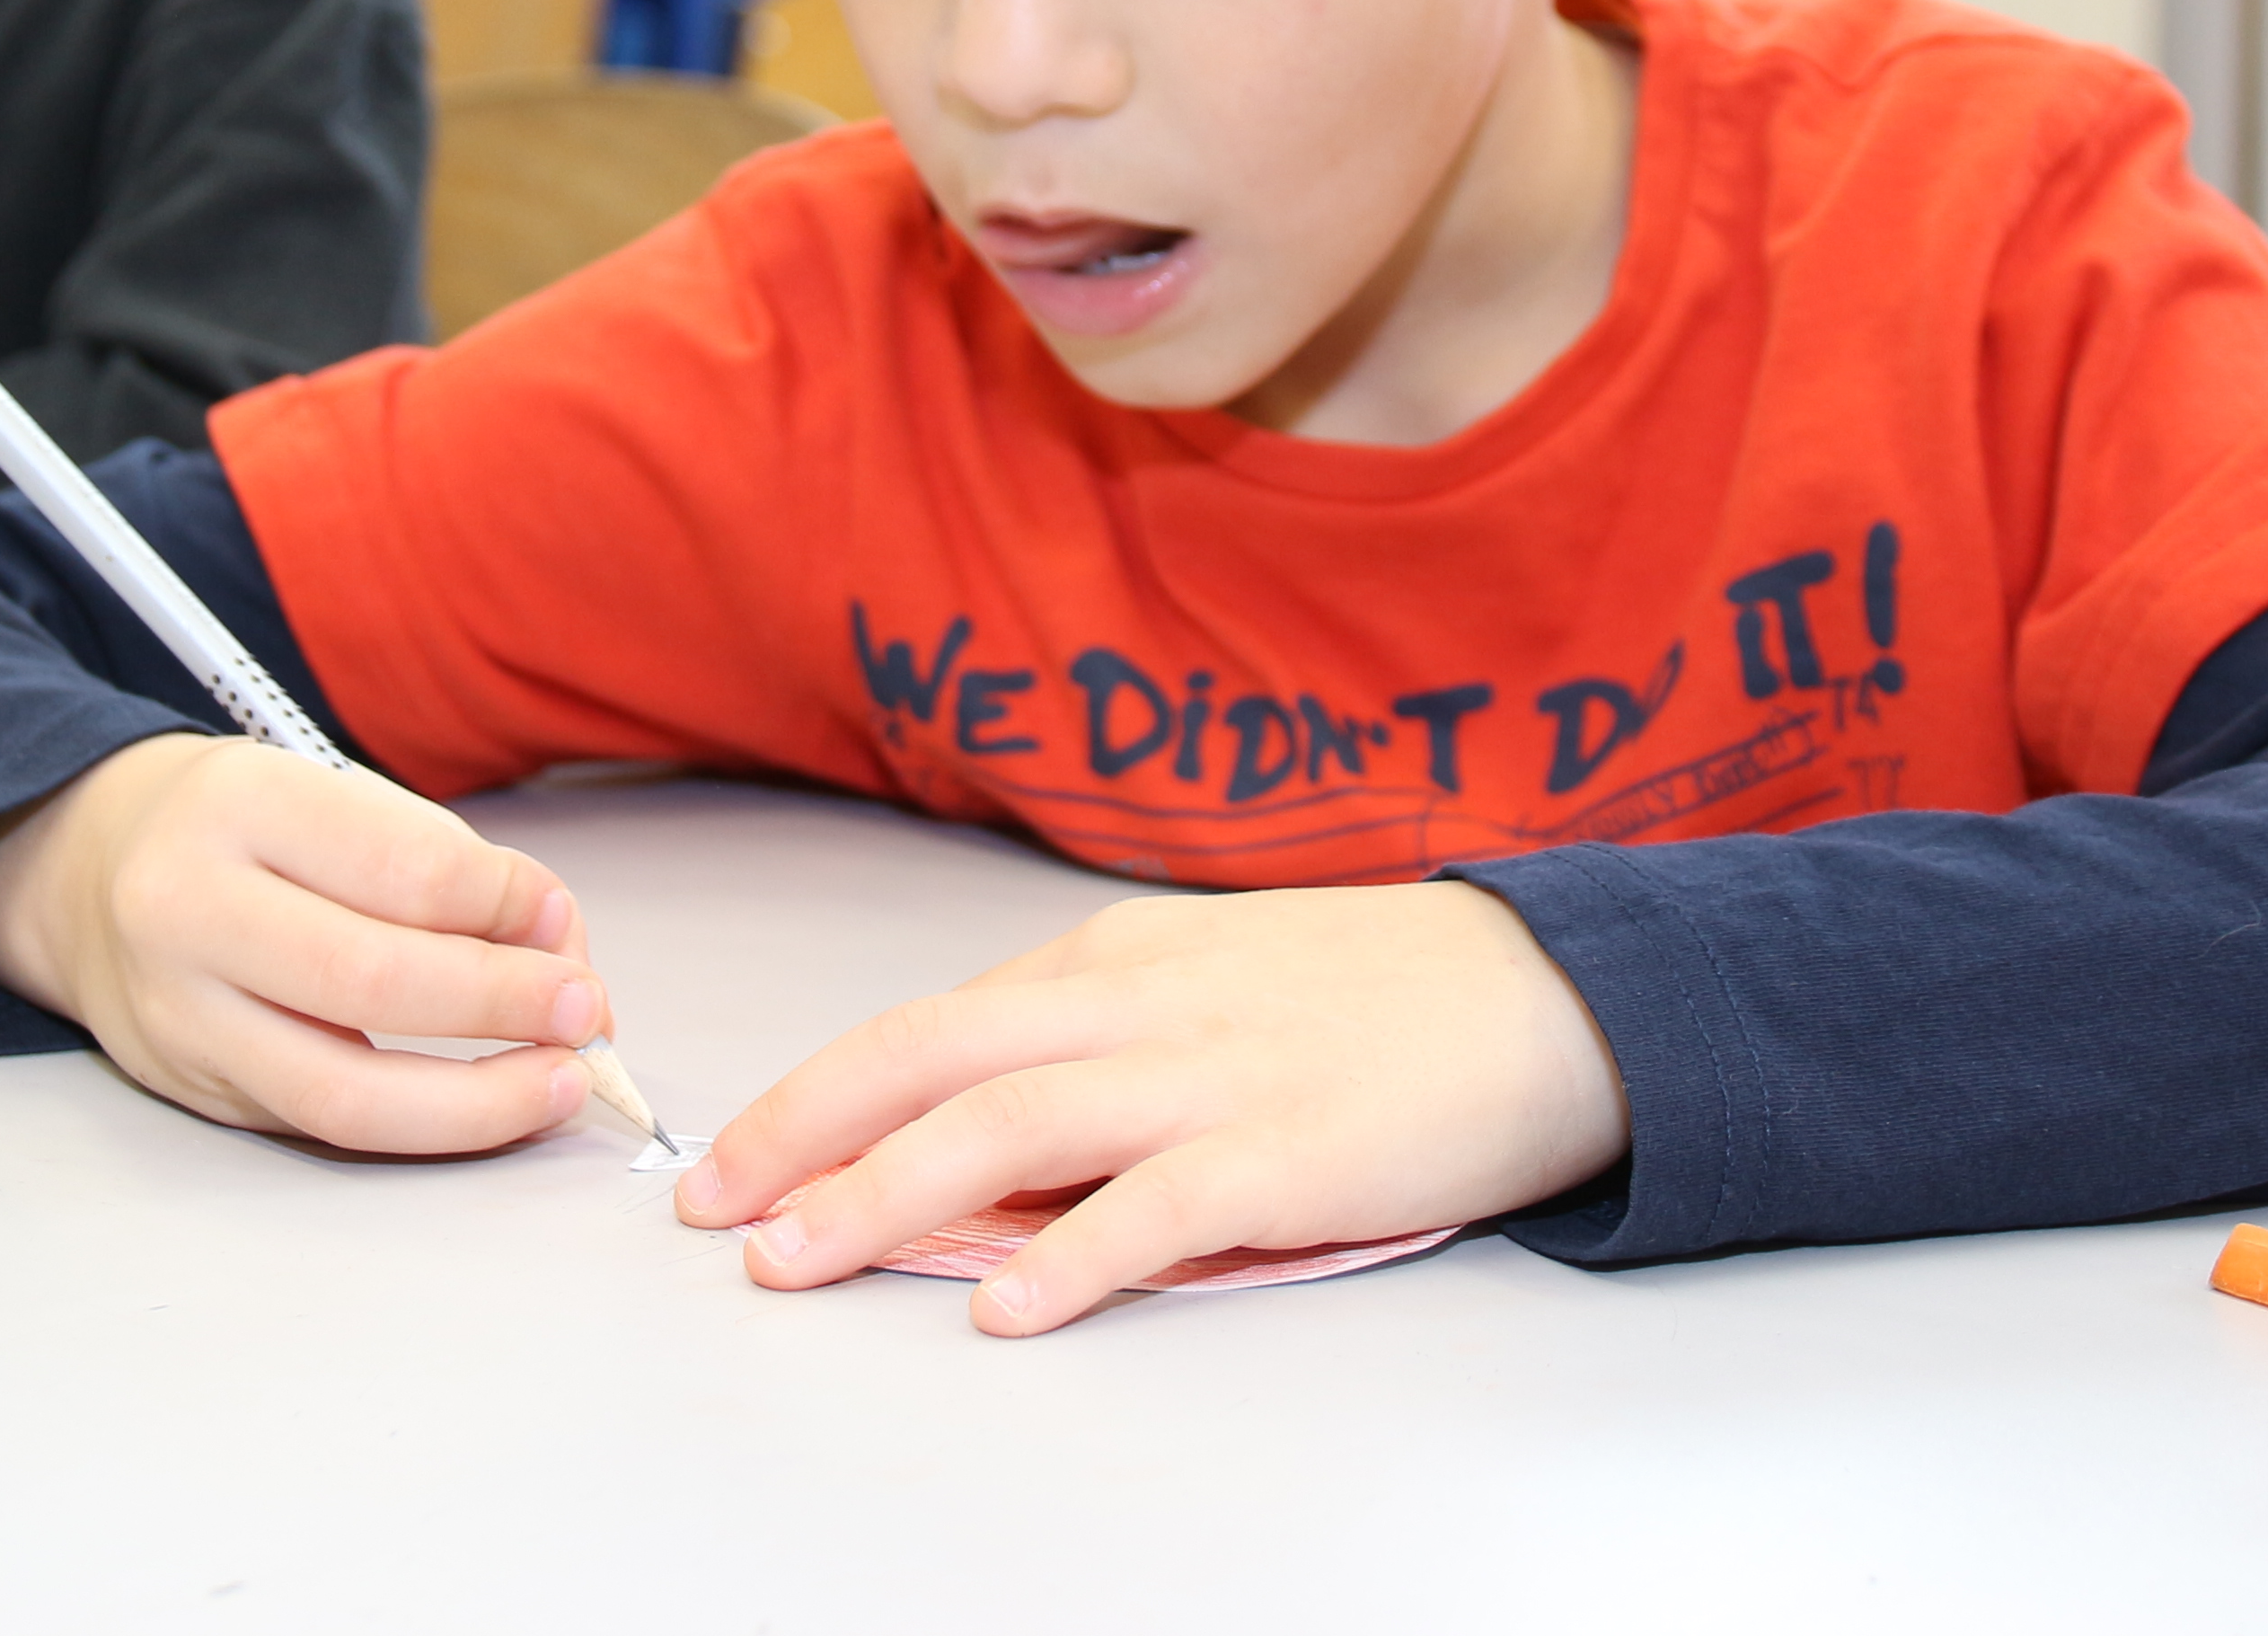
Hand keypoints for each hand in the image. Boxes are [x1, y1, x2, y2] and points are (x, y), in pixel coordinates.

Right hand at [0, 733, 612, 1151]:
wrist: (83, 869)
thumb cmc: (239, 825)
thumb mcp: (325, 790)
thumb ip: (437, 860)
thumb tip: (553, 944)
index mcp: (238, 806)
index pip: (398, 870)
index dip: (503, 905)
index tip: (559, 920)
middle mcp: (190, 912)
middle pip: (370, 984)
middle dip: (501, 1006)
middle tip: (583, 1010)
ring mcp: (180, 1016)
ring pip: (342, 1094)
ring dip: (475, 1103)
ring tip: (556, 1085)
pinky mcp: (193, 1090)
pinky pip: (323, 1125)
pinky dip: (422, 1123)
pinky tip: (484, 1104)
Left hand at [674, 880, 1629, 1336]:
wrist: (1552, 991)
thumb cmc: (1374, 996)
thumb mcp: (1209, 986)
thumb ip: (1095, 1050)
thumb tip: (969, 1141)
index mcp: (1111, 960)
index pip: (927, 1023)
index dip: (816, 1093)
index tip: (734, 1156)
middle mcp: (1139, 1004)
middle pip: (931, 1057)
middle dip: (806, 1135)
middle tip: (715, 1210)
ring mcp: (1213, 1076)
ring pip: (1009, 1124)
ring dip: (886, 1195)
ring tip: (799, 1258)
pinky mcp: (1291, 1154)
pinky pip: (1155, 1208)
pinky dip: (1068, 1256)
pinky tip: (1003, 1307)